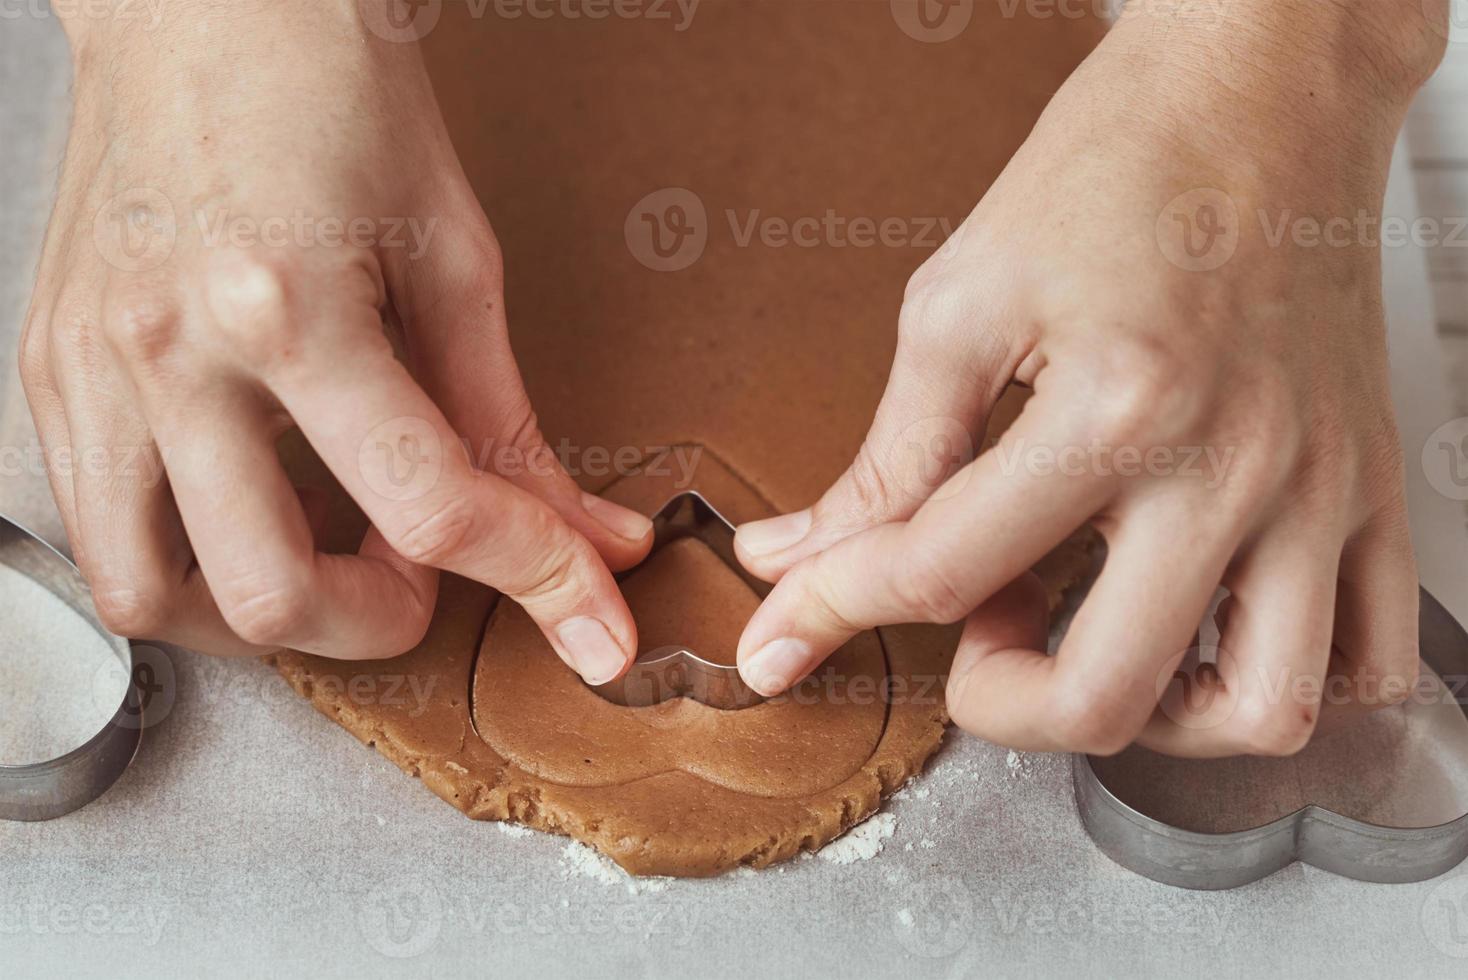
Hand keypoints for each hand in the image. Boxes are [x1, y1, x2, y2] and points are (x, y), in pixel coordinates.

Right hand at [19, 1, 650, 681]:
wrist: (202, 1)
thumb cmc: (335, 91)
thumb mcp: (454, 254)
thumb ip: (509, 418)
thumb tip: (585, 533)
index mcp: (287, 306)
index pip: (428, 507)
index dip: (537, 579)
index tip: (589, 614)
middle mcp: (166, 352)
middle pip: (271, 594)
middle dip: (380, 622)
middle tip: (426, 574)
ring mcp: (88, 368)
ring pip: (151, 597)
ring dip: (263, 617)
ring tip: (330, 560)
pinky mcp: (46, 368)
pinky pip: (96, 531)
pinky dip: (183, 562)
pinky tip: (248, 513)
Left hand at [733, 1, 1447, 756]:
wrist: (1261, 84)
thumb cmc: (1117, 163)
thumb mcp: (963, 301)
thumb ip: (885, 456)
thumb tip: (797, 556)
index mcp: (1116, 407)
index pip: (940, 572)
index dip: (832, 612)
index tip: (785, 632)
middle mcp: (1234, 468)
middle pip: (1101, 692)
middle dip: (994, 699)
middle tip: (970, 636)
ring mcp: (1319, 490)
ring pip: (1258, 711)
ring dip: (1149, 716)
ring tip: (1089, 636)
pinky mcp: (1371, 488)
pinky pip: (1369, 659)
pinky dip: (1279, 686)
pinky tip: (1202, 635)